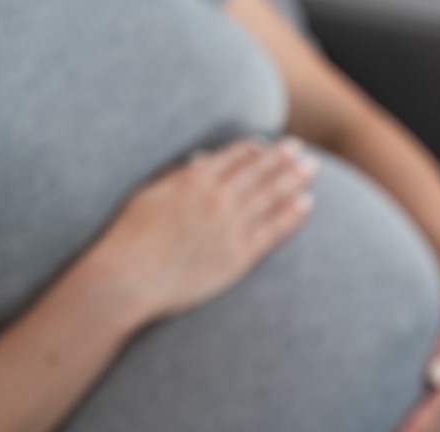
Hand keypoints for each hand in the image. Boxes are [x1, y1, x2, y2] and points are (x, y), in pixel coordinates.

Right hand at [87, 138, 316, 323]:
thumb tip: (203, 160)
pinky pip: (273, 230)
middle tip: (301, 150)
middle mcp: (218, 198)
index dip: (255, 150)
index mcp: (194, 180)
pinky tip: (307, 203)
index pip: (234, 158)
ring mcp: (231, 226)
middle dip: (283, 158)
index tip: (270, 145)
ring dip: (294, 179)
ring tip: (311, 169)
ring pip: (272, 196)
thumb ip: (179, 175)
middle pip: (260, 172)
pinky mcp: (239, 254)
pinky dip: (292, 214)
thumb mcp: (150, 193)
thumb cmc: (130, 237)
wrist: (128, 277)